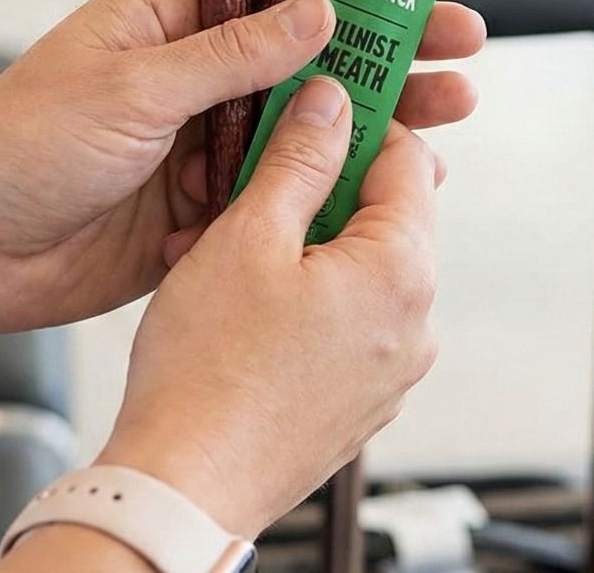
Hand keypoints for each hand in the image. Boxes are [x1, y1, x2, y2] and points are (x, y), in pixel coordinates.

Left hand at [0, 0, 482, 341]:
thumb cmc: (24, 144)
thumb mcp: (135, 85)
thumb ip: (233, 55)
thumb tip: (321, 11)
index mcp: (171, 13)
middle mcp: (198, 69)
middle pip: (310, 47)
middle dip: (386, 45)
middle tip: (461, 44)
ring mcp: (207, 137)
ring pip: (309, 118)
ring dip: (376, 115)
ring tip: (451, 112)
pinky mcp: (210, 203)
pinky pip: (286, 185)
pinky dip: (336, 183)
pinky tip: (392, 180)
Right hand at [99, 79, 440, 538]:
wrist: (180, 490)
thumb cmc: (209, 373)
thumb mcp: (249, 235)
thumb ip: (300, 158)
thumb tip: (331, 104)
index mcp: (401, 273)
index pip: (407, 158)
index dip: (358, 121)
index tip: (316, 105)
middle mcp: (412, 325)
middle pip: (384, 212)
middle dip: (321, 181)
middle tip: (256, 169)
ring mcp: (388, 371)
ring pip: (357, 266)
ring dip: (304, 236)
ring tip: (233, 234)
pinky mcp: (357, 401)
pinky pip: (343, 318)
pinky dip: (303, 290)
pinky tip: (242, 290)